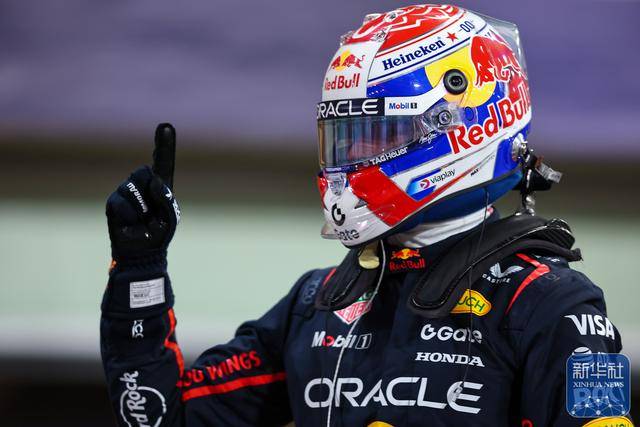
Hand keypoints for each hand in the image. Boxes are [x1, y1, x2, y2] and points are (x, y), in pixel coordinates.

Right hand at [106, 124, 179, 264]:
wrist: (140, 253)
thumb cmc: (157, 235)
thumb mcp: (169, 219)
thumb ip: (166, 200)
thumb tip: (155, 182)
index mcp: (160, 187)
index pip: (163, 162)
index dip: (164, 145)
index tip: (166, 125)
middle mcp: (142, 185)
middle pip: (145, 172)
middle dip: (150, 192)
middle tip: (151, 214)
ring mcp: (125, 192)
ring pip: (133, 188)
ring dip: (141, 208)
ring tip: (142, 220)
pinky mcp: (114, 202)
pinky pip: (122, 203)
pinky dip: (130, 216)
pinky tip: (131, 224)